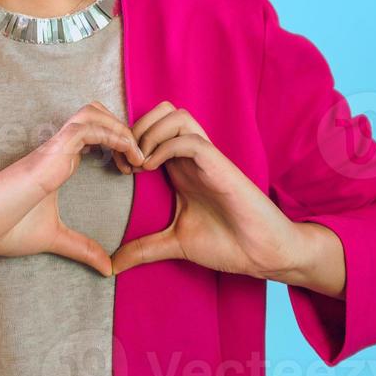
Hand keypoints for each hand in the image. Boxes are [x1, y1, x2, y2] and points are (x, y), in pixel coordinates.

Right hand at [0, 102, 145, 276]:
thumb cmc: (5, 228)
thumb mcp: (54, 239)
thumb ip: (81, 248)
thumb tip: (107, 268)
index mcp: (59, 161)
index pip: (94, 132)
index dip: (118, 141)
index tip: (132, 167)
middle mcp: (58, 148)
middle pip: (95, 112)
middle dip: (123, 127)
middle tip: (139, 158)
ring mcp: (53, 148)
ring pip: (92, 113)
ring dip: (120, 128)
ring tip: (137, 155)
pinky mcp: (49, 153)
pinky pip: (84, 129)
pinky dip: (111, 135)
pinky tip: (127, 155)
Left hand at [111, 101, 305, 279]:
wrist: (262, 254)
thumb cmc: (226, 244)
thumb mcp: (174, 243)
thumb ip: (143, 248)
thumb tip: (113, 265)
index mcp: (179, 167)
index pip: (152, 127)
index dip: (128, 139)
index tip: (116, 167)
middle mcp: (191, 156)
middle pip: (162, 111)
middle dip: (136, 128)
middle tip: (125, 161)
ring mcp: (205, 157)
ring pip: (175, 116)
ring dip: (150, 133)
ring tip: (139, 164)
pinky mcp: (219, 165)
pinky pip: (188, 139)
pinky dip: (164, 146)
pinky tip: (152, 169)